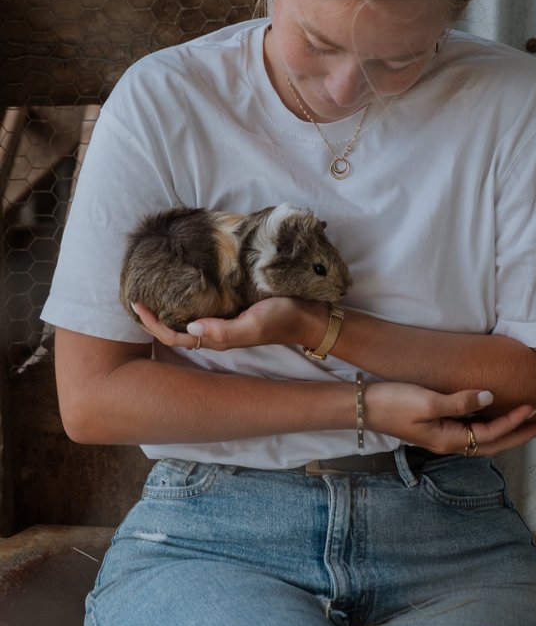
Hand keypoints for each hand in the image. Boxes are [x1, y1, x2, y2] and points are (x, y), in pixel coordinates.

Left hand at [131, 297, 316, 350]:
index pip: (174, 337)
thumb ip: (224, 331)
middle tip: (135, 297)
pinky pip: (202, 309)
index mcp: (217, 338)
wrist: (309, 317)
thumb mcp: (254, 324)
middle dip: (152, 319)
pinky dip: (186, 300)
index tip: (135, 303)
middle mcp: (216, 332)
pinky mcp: (233, 310)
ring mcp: (225, 322)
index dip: (152, 324)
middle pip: (175, 331)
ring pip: (186, 321)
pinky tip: (182, 286)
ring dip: (167, 309)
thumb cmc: (283, 318)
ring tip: (152, 291)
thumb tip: (190, 326)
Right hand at [366, 382, 535, 455]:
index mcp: (450, 440)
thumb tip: (490, 398)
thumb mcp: (428, 402)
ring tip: (523, 424)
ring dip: (505, 433)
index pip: (491, 434)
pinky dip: (487, 428)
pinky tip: (490, 418)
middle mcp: (449, 444)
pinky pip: (470, 432)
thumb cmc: (395, 403)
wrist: (365, 407)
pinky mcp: (435, 429)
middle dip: (517, 436)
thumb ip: (460, 402)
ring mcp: (442, 438)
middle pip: (491, 444)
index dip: (514, 422)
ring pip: (482, 440)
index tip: (532, 408)